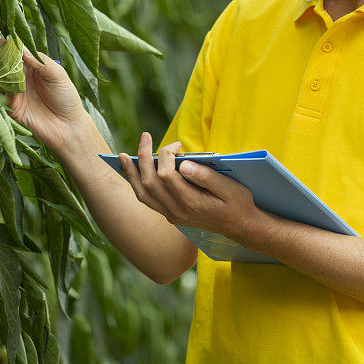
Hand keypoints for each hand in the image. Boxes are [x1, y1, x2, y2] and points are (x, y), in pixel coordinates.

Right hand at [0, 38, 92, 155]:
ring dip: (2, 72)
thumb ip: (40, 61)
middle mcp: (22, 77)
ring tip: (7, 67)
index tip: (5, 41)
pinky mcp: (13, 107)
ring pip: (1, 79)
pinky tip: (13, 84)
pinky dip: (7, 88)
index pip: (18, 52)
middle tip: (3, 54)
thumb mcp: (57, 74)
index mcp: (33, 66)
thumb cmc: (66, 97)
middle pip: (6, 64)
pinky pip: (4, 95)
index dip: (11, 46)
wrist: (69, 125)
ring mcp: (16, 92)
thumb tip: (21, 48)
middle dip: (3, 58)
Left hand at [118, 132, 256, 240]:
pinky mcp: (171, 215)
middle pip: (150, 182)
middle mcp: (177, 211)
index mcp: (191, 202)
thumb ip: (207, 176)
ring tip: (123, 156)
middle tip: (145, 136)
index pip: (166, 175)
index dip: (166, 155)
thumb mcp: (230, 188)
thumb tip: (183, 164)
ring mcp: (172, 215)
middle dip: (144, 156)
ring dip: (132, 173)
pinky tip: (132, 173)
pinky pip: (147, 200)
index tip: (178, 144)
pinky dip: (137, 185)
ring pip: (143, 194)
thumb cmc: (238, 203)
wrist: (240, 227)